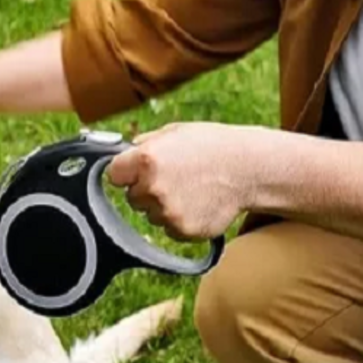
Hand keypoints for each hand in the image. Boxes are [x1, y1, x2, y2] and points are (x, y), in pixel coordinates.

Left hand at [108, 123, 257, 240]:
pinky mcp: (181, 230)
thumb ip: (143, 144)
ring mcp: (167, 212)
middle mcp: (152, 188)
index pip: (113, 174)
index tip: (136, 171)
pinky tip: (197, 203)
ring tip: (190, 189)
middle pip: (131, 197)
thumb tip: (122, 153)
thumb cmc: (212, 146)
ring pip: (150, 215)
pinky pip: (169, 228)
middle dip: (146, 190)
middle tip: (173, 178)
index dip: (126, 172)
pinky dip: (179, 220)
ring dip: (163, 206)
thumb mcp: (174, 132)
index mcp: (146, 159)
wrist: (249, 169)